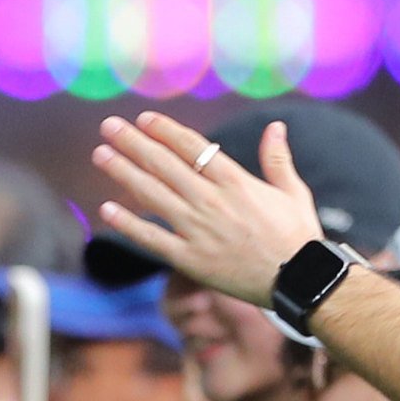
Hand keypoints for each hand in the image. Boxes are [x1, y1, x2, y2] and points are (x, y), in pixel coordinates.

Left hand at [89, 111, 323, 306]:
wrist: (299, 282)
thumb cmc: (298, 237)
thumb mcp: (294, 192)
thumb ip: (277, 159)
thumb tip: (276, 126)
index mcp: (236, 182)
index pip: (192, 147)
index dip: (165, 131)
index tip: (143, 118)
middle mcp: (212, 202)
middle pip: (164, 165)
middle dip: (134, 143)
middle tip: (109, 127)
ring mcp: (199, 231)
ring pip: (153, 195)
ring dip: (123, 173)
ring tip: (100, 155)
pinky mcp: (191, 259)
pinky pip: (152, 239)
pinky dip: (129, 224)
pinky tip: (107, 209)